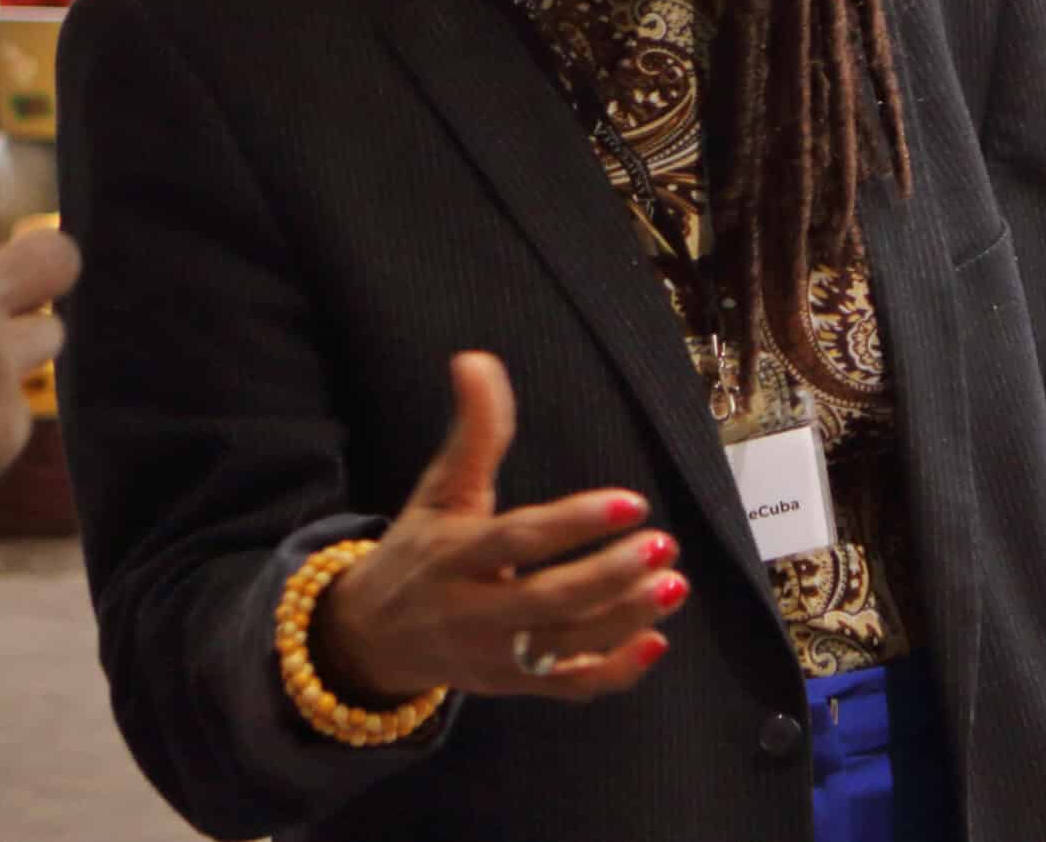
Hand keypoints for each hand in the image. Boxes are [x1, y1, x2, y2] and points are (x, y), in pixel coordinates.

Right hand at [311, 353, 686, 704]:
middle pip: (545, 601)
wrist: (372, 639)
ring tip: (673, 584)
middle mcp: (471, 612)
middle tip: (663, 544)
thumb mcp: (440, 489)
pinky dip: (613, 672)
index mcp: (452, 555)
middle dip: (608, 576)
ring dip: (623, 618)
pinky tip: (656, 642)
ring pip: (564, 645)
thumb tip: (475, 358)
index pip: (517, 540)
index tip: (629, 501)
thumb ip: (473, 430)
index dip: (573, 523)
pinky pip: (567, 686)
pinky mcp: (513, 686)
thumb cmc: (419, 550)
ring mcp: (494, 657)